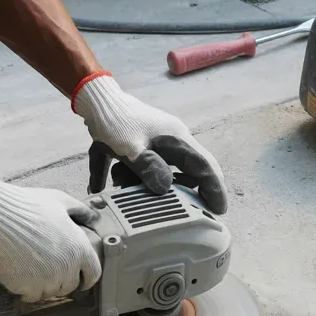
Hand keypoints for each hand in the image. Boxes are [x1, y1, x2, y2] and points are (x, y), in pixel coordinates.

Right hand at [0, 178, 101, 301]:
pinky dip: (27, 289)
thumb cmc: (27, 206)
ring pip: (50, 293)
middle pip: (70, 286)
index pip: (93, 274)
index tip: (81, 277)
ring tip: (33, 268)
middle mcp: (66, 269)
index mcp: (79, 249)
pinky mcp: (25, 288)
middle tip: (50, 268)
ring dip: (45, 285)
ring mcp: (46, 281)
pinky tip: (21, 274)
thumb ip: (81, 212)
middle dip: (63, 279)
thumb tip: (93, 218)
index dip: (87, 276)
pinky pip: (31, 296)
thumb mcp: (60, 201)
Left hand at [73, 74, 227, 213]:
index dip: (214, 188)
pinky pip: (145, 168)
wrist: (96, 101)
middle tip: (197, 214)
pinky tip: (110, 190)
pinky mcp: (143, 145)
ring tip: (149, 202)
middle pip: (192, 169)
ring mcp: (159, 142)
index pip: (204, 165)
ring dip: (160, 187)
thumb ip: (148, 168)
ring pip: (168, 170)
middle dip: (194, 191)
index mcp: (176, 139)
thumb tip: (165, 190)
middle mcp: (172, 140)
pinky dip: (133, 181)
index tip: (219, 210)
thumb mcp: (130, 148)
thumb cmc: (115, 122)